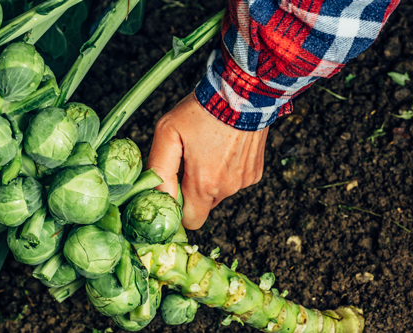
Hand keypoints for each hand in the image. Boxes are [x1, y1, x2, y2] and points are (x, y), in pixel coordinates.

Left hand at [147, 93, 268, 229]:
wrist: (243, 92)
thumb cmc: (203, 110)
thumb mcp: (168, 132)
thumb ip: (159, 168)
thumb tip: (156, 194)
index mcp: (204, 184)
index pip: (190, 221)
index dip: (179, 209)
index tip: (174, 191)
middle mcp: (227, 188)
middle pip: (203, 206)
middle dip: (193, 191)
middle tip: (189, 162)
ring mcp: (244, 181)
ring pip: (219, 192)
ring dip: (210, 179)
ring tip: (209, 149)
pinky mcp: (255, 172)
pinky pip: (234, 180)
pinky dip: (227, 170)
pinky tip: (225, 147)